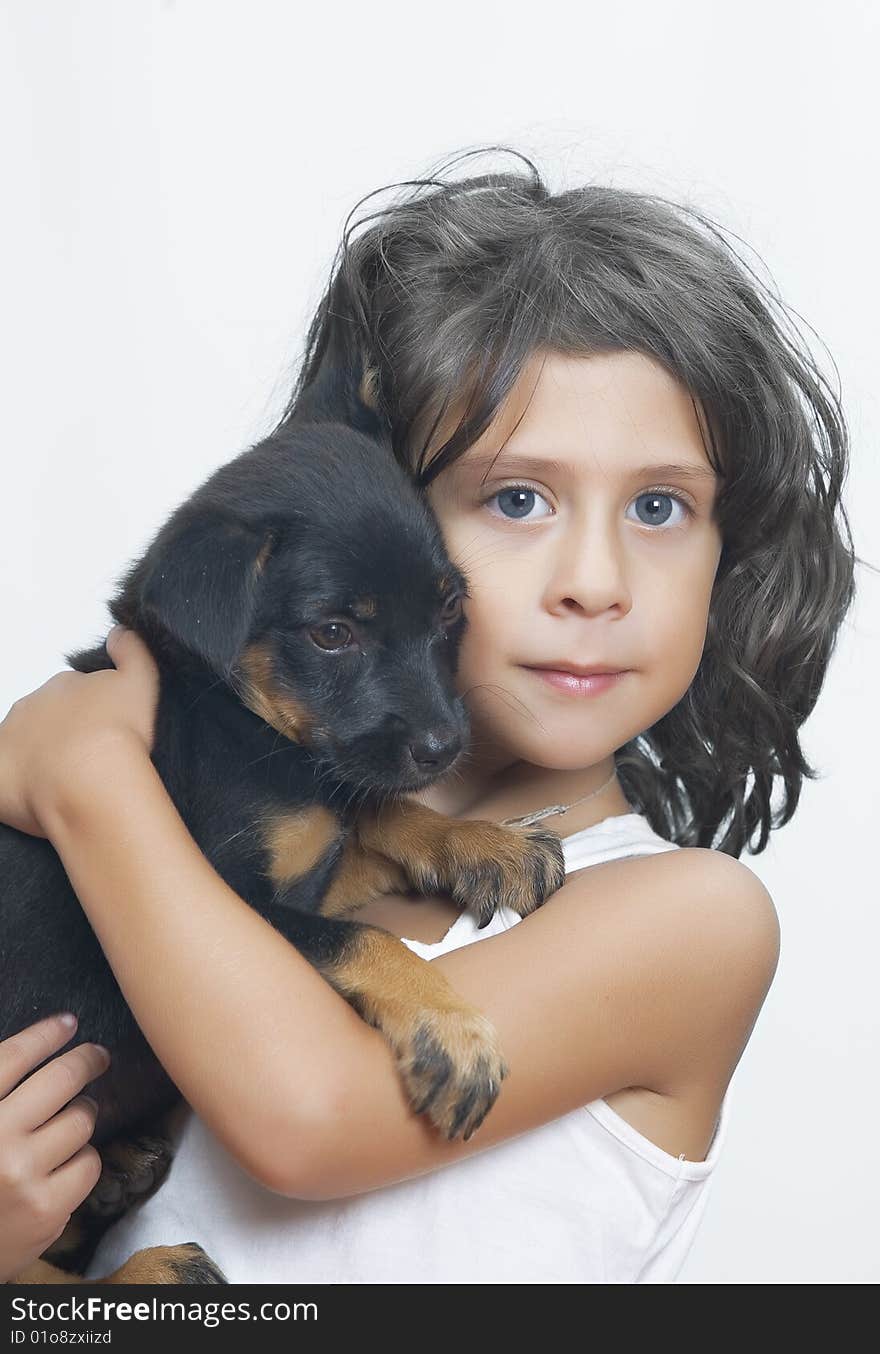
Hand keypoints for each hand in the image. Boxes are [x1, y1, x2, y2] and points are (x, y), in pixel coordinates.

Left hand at [0, 625, 159, 837]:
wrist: (91, 780)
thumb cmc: (118, 734)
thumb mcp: (142, 680)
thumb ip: (133, 650)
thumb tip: (120, 633)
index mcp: (63, 686)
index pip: (72, 694)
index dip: (91, 714)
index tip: (107, 733)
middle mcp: (31, 706)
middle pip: (44, 720)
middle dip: (61, 736)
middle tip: (88, 763)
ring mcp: (9, 740)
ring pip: (22, 748)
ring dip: (39, 761)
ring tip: (68, 787)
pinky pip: (2, 779)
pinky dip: (14, 786)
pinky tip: (37, 799)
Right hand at [0, 1014, 109, 1282]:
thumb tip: (35, 1051)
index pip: (14, 1056)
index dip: (46, 1034)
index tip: (67, 1023)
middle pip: (61, 1079)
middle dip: (86, 1061)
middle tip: (97, 1057)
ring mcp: (23, 1173)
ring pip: (81, 1119)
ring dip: (81, 1116)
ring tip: (70, 1121)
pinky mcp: (47, 1208)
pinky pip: (89, 1163)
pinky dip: (82, 1159)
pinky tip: (65, 1164)